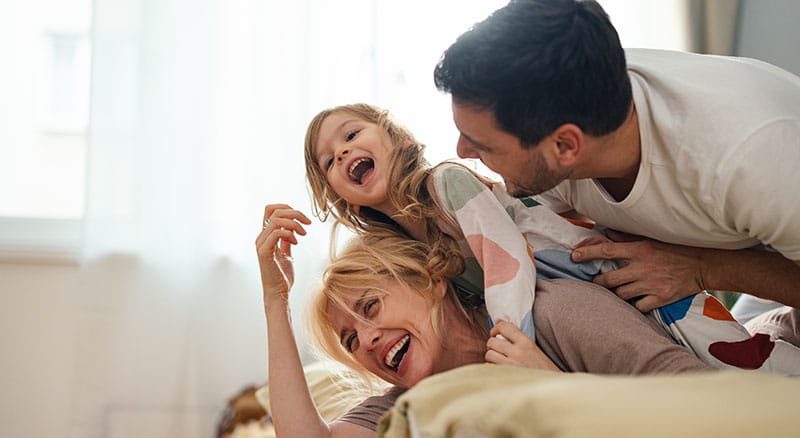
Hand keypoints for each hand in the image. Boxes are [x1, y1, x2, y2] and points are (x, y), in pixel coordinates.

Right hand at [255, 204, 311, 303]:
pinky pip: (276, 233)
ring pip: (275, 220)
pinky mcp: (264, 252)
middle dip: (294, 213)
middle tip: (307, 223)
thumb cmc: (282, 276)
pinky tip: (296, 243)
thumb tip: (293, 229)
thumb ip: (287, 240)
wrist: (279, 293)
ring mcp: (261, 244)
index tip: (302, 218)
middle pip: (274, 211)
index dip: (287, 208)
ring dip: (294, 223)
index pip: (270, 210)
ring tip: (303, 233)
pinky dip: (289, 234)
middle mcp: (261, 238)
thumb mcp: (287, 253)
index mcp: (266, 236)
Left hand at [485, 320, 558, 370]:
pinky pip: (491, 368)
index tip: (495, 333)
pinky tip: (500, 370)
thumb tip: (498, 328)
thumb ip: (517, 340)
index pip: (504, 327)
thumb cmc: (543, 369)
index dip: (495, 328)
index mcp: (526, 342)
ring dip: (491, 357)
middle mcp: (518, 352)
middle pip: (492, 341)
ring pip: (489, 355)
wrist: (551, 387)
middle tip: (497, 350)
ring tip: (498, 361)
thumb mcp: (533, 349)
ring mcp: (512, 365)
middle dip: (492, 345)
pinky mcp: (507, 377)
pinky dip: (492, 368)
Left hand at [571, 229, 705, 311]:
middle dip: (599, 281)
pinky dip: (634, 305)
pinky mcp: (660, 299)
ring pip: (620, 294)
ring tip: (619, 290)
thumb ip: (626, 238)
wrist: (702, 265)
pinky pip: (637, 307)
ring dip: (616, 293)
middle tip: (598, 281)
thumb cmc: (674, 250)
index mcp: (639, 250)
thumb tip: (605, 232)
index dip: (587, 253)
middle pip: (608, 279)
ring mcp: (651, 285)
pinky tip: (634, 301)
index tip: (573, 255)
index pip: (606, 250)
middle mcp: (642, 268)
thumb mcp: (650, 239)